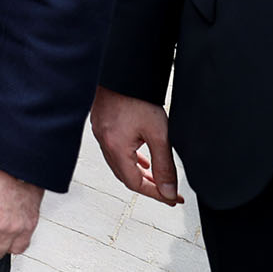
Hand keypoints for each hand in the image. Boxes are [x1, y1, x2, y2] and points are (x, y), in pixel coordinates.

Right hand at [90, 87, 181, 204]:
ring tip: (156, 178)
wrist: (122, 72)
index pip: (134, 183)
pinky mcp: (101, 124)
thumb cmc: (137, 98)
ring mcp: (100, 133)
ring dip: (138, 174)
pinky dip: (129, 159)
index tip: (172, 199)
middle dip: (147, 186)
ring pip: (119, 164)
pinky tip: (140, 158)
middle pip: (124, 176)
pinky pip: (114, 151)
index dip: (155, 194)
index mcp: (115, 147)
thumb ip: (165, 165)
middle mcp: (103, 142)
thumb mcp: (159, 134)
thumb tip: (169, 191)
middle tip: (168, 192)